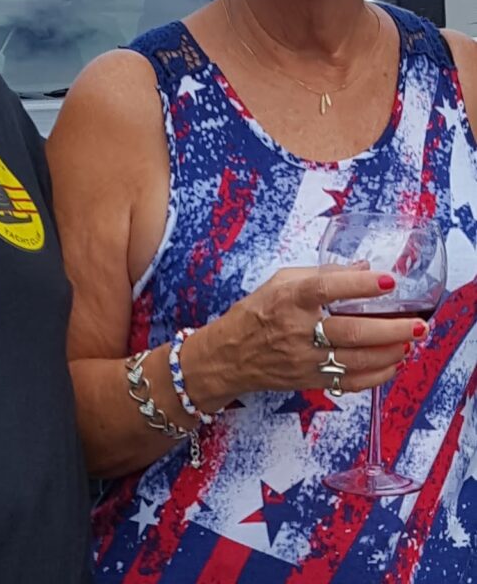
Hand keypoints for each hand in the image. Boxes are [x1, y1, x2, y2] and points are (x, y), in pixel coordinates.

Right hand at [194, 266, 428, 402]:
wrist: (230, 354)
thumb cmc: (257, 312)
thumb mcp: (280, 281)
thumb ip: (320, 273)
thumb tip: (362, 267)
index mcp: (289, 298)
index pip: (326, 288)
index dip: (358, 284)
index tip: (387, 281)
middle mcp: (298, 329)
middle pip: (351, 331)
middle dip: (391, 328)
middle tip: (418, 323)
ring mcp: (305, 359)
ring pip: (356, 359)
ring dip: (390, 352)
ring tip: (410, 341)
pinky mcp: (310, 380)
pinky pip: (350, 382)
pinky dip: (376, 376)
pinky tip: (392, 364)